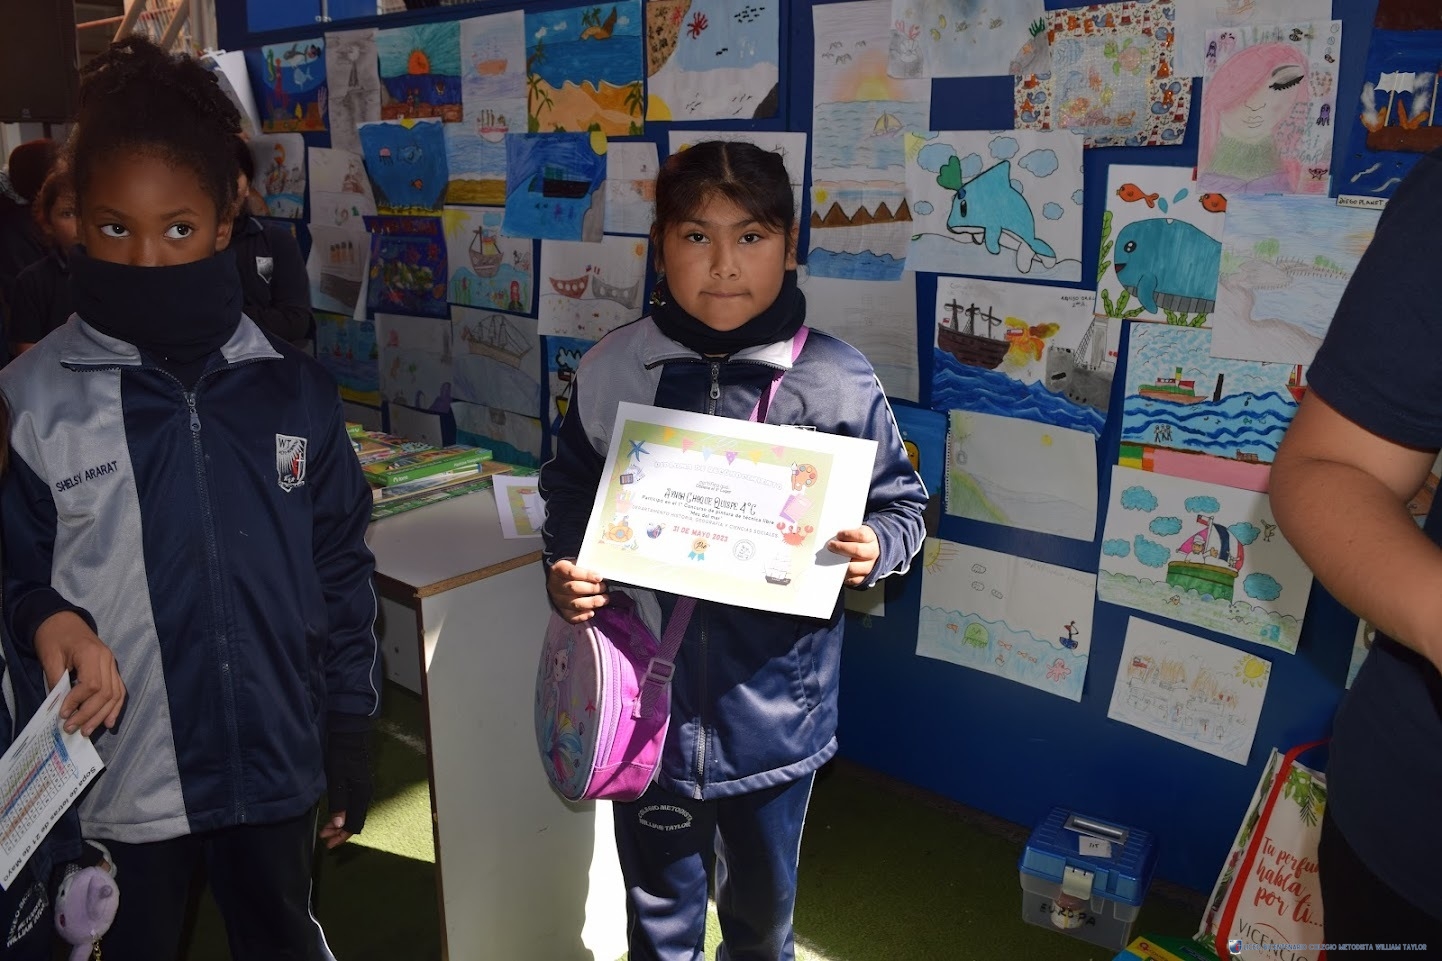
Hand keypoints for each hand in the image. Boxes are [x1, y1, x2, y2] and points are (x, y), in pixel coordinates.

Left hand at [33, 612, 124, 735]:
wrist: (63, 620)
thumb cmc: (53, 637)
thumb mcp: (49, 657)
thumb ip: (56, 681)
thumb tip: (58, 708)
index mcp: (92, 654)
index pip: (92, 685)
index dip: (78, 702)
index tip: (63, 714)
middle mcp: (107, 659)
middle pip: (106, 693)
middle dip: (90, 714)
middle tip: (72, 729)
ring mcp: (112, 664)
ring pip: (115, 694)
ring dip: (102, 715)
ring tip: (87, 731)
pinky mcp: (112, 668)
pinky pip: (119, 690)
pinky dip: (115, 707)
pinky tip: (109, 722)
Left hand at [322, 728, 371, 848]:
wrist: (350, 736)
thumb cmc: (341, 756)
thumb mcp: (336, 779)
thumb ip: (338, 803)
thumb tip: (339, 826)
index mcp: (361, 795)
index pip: (354, 824)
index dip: (342, 836)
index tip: (327, 843)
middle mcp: (365, 794)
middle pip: (356, 821)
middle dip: (340, 832)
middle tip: (324, 838)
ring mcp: (364, 789)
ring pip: (354, 814)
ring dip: (341, 823)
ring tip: (326, 828)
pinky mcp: (360, 784)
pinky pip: (354, 806)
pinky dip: (344, 814)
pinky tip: (335, 815)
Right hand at [546, 558, 607, 623]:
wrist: (560, 580)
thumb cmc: (573, 570)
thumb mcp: (577, 563)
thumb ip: (587, 566)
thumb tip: (601, 574)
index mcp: (558, 570)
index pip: (572, 572)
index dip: (586, 575)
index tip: (599, 577)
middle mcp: (555, 585)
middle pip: (573, 588)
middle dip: (592, 588)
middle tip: (603, 587)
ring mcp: (558, 599)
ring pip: (574, 603)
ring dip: (591, 602)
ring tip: (604, 600)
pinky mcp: (561, 611)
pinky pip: (571, 617)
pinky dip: (582, 616)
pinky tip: (591, 613)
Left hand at [829, 525, 879, 587]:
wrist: (870, 551)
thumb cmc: (858, 540)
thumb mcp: (856, 531)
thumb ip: (846, 533)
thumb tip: (832, 536)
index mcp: (871, 538)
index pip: (861, 536)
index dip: (848, 535)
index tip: (838, 534)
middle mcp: (872, 553)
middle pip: (858, 551)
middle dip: (841, 548)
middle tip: (830, 546)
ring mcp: (869, 566)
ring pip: (853, 568)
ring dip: (839, 564)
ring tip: (831, 558)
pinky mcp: (862, 577)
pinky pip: (851, 579)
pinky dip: (842, 575)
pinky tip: (836, 569)